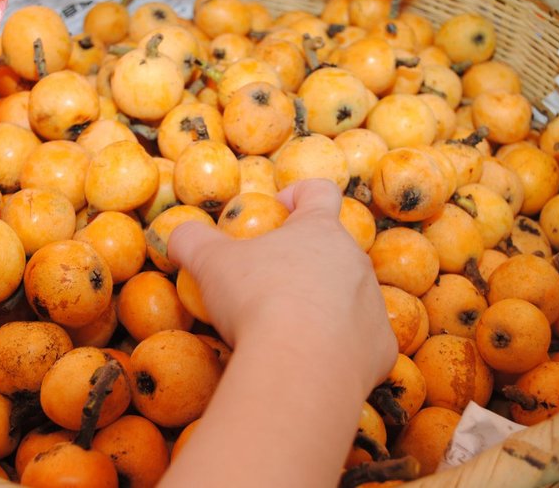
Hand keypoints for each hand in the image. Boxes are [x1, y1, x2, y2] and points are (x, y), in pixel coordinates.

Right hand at [168, 178, 396, 393]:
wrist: (301, 367)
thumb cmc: (257, 301)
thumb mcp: (210, 263)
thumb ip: (191, 240)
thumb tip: (177, 235)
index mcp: (319, 230)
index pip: (319, 192)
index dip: (298, 194)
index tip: (277, 211)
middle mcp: (355, 260)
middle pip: (334, 248)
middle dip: (304, 260)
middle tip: (270, 283)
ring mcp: (373, 303)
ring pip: (350, 295)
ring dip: (323, 304)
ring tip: (288, 329)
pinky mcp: (381, 347)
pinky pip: (361, 341)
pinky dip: (340, 347)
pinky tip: (312, 361)